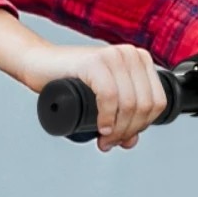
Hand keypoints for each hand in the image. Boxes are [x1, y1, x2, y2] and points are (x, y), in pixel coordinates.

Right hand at [0, 9, 168, 150]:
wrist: (40, 64)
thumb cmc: (69, 80)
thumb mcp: (102, 99)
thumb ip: (120, 116)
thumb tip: (131, 141)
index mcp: (140, 60)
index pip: (158, 102)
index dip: (142, 126)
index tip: (122, 137)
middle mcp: (130, 54)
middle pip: (145, 105)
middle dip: (128, 131)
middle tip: (109, 141)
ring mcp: (114, 55)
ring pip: (130, 104)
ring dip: (118, 129)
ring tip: (104, 138)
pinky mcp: (96, 61)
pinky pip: (111, 96)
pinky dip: (108, 117)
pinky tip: (101, 127)